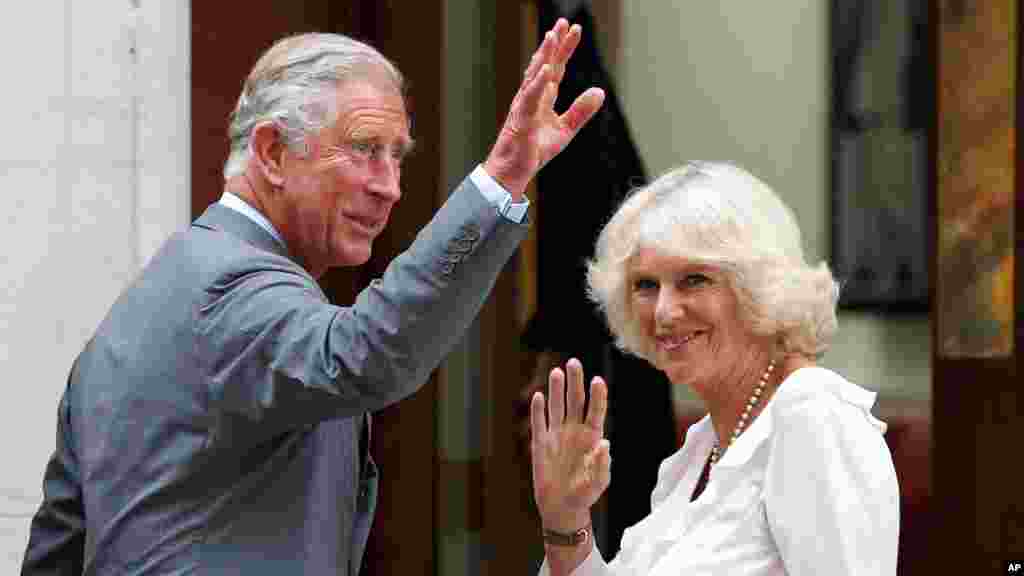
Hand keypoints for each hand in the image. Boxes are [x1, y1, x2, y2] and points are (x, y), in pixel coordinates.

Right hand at [484, 18, 604, 198]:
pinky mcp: (521, 118)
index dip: (565, 48)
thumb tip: (600, 91)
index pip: (556, 67)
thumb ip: (581, 111)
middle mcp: (532, 95)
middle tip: (564, 22)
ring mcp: (524, 105)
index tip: (574, 29)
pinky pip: (530, 97)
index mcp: (543, 97)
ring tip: (552, 36)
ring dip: (543, 55)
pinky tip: (546, 69)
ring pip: (534, 75)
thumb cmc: (534, 150)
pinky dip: (538, 83)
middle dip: (554, 43)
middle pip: (545, 64)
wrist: (514, 170)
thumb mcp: (565, 130)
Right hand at [530, 358, 609, 533]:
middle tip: (573, 362)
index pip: (595, 411)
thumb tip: (605, 442)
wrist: (562, 507)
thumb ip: (603, 464)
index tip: (597, 380)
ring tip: (557, 372)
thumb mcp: (599, 482)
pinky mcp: (541, 443)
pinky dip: (538, 410)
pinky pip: (539, 423)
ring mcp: (557, 435)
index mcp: (591, 436)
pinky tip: (539, 396)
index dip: (597, 396)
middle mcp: (574, 430)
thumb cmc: (585, 493)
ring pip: (556, 406)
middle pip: (575, 401)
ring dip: (556, 389)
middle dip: (575, 382)